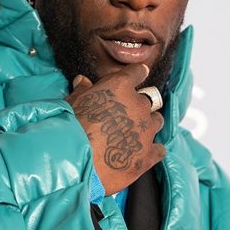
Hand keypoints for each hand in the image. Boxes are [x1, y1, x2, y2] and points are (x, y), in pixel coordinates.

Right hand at [65, 63, 165, 195]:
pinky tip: (141, 152)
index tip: (138, 74)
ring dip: (147, 125)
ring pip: (157, 121)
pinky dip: (152, 149)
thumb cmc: (70, 125)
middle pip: (149, 100)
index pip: (137, 72)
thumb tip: (82, 81)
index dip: (137, 73)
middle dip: (139, 105)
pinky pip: (159, 149)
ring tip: (133, 133)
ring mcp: (145, 130)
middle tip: (125, 114)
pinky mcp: (147, 155)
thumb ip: (82, 90)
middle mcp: (138, 105)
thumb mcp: (73, 101)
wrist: (74, 157)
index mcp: (121, 86)